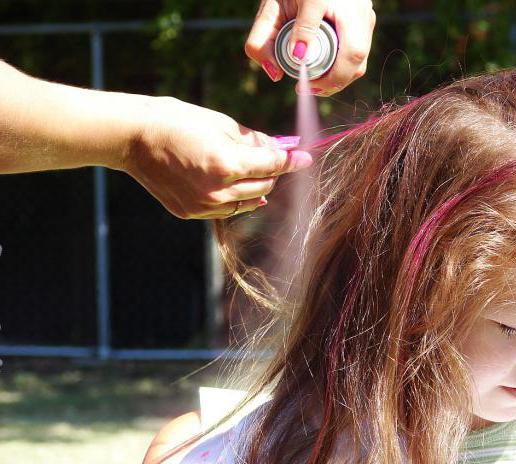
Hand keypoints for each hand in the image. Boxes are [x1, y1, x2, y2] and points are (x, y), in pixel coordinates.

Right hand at [123, 96, 311, 219]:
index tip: (305, 158)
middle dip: (273, 172)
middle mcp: (218, 190)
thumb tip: (280, 149)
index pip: (273, 166)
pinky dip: (235, 198)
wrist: (133, 137)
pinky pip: (226, 209)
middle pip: (265, 187)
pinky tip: (231, 183)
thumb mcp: (222, 123)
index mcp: (228, 163)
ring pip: (248, 203)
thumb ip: (255, 141)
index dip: (293, 160)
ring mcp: (204, 205)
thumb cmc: (177, 121)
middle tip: (273, 158)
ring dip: (256, 188)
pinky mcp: (191, 212)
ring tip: (250, 170)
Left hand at [245, 0, 375, 95]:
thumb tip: (275, 74)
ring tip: (315, 82)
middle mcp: (362, 14)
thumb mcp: (273, 7)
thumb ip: (264, 38)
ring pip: (359, 58)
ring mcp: (365, 16)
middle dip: (335, 82)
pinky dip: (341, 62)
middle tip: (309, 89)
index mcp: (346, 10)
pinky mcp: (363, 19)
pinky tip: (324, 67)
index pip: (350, 56)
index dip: (332, 79)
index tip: (307, 87)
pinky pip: (357, 49)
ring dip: (339, 75)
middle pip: (357, 62)